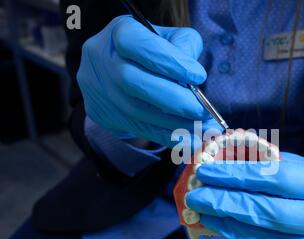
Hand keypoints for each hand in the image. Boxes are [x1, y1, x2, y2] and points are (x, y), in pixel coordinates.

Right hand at [77, 15, 219, 147]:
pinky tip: (190, 141)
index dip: (170, 62)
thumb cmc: (153, 51)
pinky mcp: (104, 114)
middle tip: (203, 110)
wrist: (118, 70)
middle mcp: (102, 59)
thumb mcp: (171, 38)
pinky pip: (138, 128)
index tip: (199, 76)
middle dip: (174, 99)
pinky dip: (167, 137)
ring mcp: (100, 89)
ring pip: (136, 110)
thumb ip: (185, 47)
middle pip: (133, 82)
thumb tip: (195, 78)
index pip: (141, 45)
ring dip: (174, 123)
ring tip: (203, 129)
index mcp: (120, 31)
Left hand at [186, 152, 303, 238]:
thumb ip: (275, 169)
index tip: (210, 172)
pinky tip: (228, 231)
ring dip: (230, 228)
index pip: (278, 179)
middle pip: (270, 214)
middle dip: (227, 204)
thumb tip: (230, 166)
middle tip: (198, 195)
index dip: (239, 176)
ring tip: (207, 215)